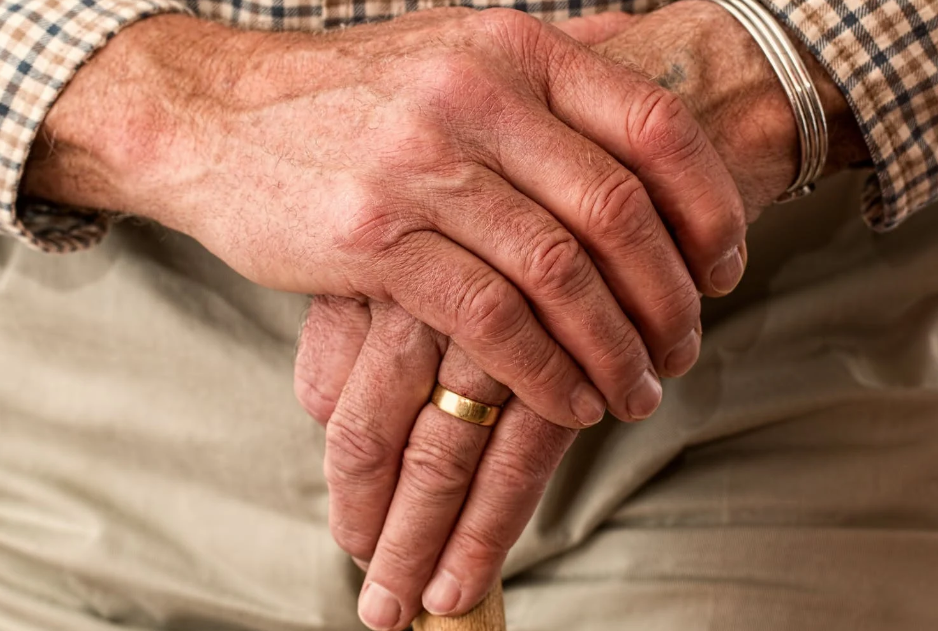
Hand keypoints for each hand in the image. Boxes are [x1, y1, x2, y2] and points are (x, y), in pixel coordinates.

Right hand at [295, 4, 870, 628]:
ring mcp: (420, 164)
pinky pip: (489, 317)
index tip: (726, 267)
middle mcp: (474, 94)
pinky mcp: (373, 238)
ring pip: (558, 272)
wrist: (211, 117)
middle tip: (684, 348)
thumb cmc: (346, 97)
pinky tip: (567, 402)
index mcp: (511, 47)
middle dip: (668, 295)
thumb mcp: (448, 47)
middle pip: (615, 208)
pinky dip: (543, 371)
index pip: (652, 123)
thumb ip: (542, 57)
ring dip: (612, 347)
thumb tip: (635, 44)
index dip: (710, 204)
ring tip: (636, 391)